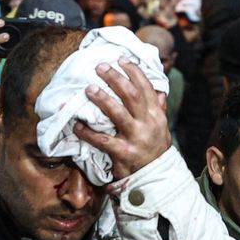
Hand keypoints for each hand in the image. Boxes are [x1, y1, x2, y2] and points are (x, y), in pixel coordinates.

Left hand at [71, 58, 171, 179]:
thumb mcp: (162, 129)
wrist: (156, 179)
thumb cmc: (155, 150)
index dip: (134, 72)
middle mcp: (148, 124)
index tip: (121, 59)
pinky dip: (88, 132)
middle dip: (116, 78)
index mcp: (156, 116)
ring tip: (88, 89)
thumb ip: (159, 109)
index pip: (146, 88)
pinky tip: (77, 125)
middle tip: (100, 67)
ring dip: (102, 99)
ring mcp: (136, 139)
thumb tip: (159, 90)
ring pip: (118, 114)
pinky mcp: (123, 154)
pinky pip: (102, 140)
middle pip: (132, 95)